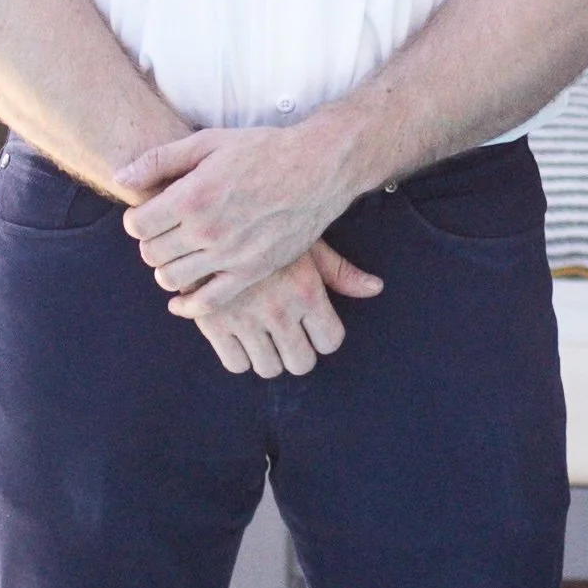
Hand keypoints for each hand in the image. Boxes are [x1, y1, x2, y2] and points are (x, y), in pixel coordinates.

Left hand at [119, 119, 366, 309]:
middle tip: (165, 232)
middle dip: (151, 242)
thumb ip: (161, 159)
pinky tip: (183, 297)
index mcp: (192, 196)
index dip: (137, 219)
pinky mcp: (251, 272)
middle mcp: (207, 229)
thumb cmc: (264, 149)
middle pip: (151, 253)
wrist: (319, 167)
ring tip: (179, 253)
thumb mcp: (209, 142)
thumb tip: (121, 177)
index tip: (148, 214)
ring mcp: (229, 255)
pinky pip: (207, 303)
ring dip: (167, 268)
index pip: (136, 226)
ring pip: (171, 279)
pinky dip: (188, 306)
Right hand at [188, 243, 382, 376]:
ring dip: (270, 357)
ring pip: (268, 368)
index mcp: (306, 290)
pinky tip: (242, 336)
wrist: (211, 219)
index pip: (330, 341)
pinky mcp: (213, 325)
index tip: (316, 328)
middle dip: (298, 353)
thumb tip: (375, 288)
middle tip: (291, 336)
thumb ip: (340, 272)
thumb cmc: (267, 227)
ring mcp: (244, 320)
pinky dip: (240, 356)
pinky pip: (235, 364)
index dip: (325, 338)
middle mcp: (278, 310)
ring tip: (266, 336)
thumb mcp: (307, 243)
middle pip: (301, 363)